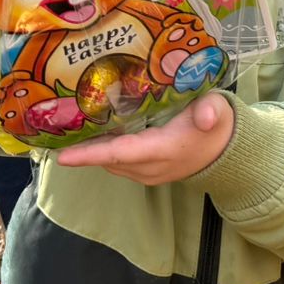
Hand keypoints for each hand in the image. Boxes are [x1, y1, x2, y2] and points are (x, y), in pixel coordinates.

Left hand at [52, 92, 235, 185]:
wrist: (226, 153)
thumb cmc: (217, 125)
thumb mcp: (217, 109)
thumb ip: (211, 110)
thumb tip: (206, 115)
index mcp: (163, 151)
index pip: (120, 154)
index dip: (91, 155)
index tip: (62, 156)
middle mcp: (150, 168)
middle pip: (108, 159)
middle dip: (82, 148)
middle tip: (56, 126)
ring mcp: (147, 174)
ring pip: (111, 163)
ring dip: (93, 150)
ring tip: (71, 127)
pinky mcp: (146, 174)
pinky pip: (118, 164)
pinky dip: (104, 151)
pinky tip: (96, 132)